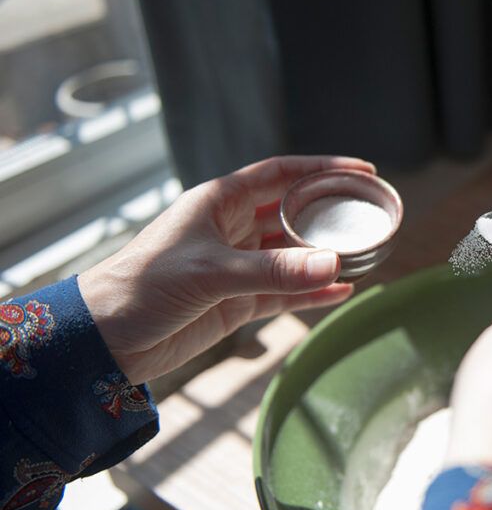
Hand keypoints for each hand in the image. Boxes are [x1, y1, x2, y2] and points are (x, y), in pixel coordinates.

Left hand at [79, 156, 374, 383]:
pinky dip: (313, 293)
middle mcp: (232, 229)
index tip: (362, 169)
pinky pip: (286, 293)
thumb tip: (334, 264)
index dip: (322, 168)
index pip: (281, 174)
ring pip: (293, 255)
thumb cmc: (142, 287)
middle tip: (370, 214)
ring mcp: (238, 267)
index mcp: (220, 202)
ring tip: (365, 254)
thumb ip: (275, 270)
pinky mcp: (238, 303)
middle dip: (330, 213)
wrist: (104, 340)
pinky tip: (342, 290)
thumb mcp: (211, 272)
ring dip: (325, 257)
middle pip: (292, 213)